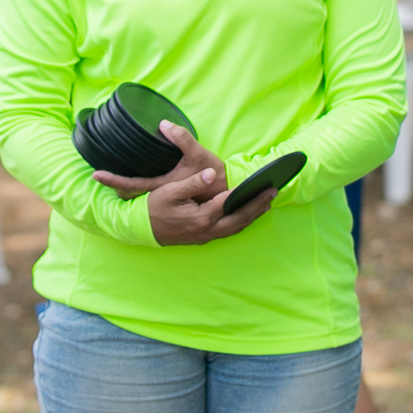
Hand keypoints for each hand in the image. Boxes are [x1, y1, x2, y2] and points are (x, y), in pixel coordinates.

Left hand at [94, 121, 223, 199]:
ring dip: (122, 188)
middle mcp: (159, 196)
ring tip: (110, 178)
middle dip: (112, 186)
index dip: (112, 180)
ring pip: (136, 196)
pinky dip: (135, 190)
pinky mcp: (170, 197)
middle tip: (97, 176)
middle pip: (128, 194)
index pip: (130, 185)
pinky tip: (133, 181)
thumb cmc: (212, 175)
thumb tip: (163, 124)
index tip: (95, 174)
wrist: (227, 194)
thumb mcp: (198, 154)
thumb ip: (182, 138)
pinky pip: (147, 195)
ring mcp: (163, 199)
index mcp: (161, 187)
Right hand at [146, 164, 276, 245]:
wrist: (140, 229)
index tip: (264, 185)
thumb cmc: (152, 208)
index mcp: (201, 217)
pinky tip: (245, 214)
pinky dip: (240, 222)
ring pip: (235, 227)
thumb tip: (211, 174)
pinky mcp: (202, 238)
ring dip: (251, 215)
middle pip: (240, 219)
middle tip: (273, 194)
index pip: (231, 203)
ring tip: (265, 203)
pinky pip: (228, 230)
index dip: (248, 193)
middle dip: (257, 206)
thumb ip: (192, 183)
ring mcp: (205, 236)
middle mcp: (207, 230)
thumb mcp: (169, 191)